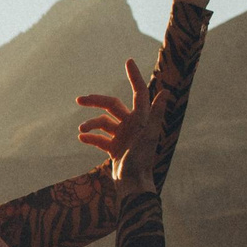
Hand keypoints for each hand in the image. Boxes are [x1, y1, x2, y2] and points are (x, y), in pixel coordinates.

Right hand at [77, 58, 166, 197]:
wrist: (133, 185)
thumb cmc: (142, 161)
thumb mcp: (149, 136)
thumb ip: (156, 114)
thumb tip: (167, 92)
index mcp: (141, 119)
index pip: (138, 92)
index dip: (134, 76)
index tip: (128, 61)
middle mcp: (132, 124)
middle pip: (111, 105)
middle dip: (95, 101)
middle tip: (79, 100)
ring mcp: (123, 136)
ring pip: (103, 122)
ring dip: (91, 124)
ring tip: (81, 131)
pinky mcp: (115, 148)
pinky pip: (100, 138)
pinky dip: (91, 137)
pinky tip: (81, 139)